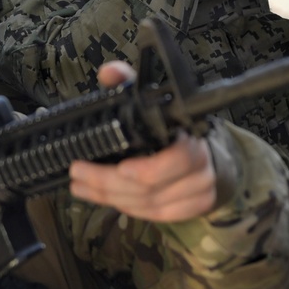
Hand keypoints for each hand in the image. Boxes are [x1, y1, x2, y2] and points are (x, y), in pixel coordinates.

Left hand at [67, 62, 216, 219]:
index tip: (120, 168)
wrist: (210, 152)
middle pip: (153, 186)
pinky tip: (104, 199)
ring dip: (111, 198)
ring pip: (151, 204)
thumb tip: (109, 72)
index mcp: (192, 136)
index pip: (179, 158)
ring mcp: (200, 190)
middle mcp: (201, 166)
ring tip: (81, 186)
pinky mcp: (194, 208)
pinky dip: (128, 208)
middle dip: (109, 182)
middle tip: (78, 174)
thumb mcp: (151, 99)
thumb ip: (128, 83)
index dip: (150, 169)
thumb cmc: (173, 126)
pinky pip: (156, 215)